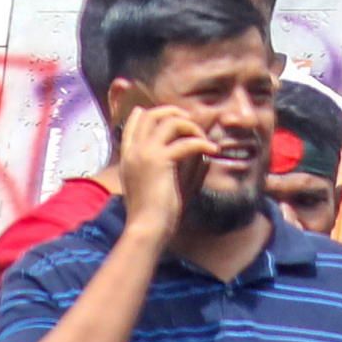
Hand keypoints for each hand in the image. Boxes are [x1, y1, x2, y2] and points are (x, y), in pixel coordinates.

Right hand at [115, 98, 212, 240]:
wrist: (147, 229)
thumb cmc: (156, 214)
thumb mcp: (165, 185)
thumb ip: (180, 167)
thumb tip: (202, 153)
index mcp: (128, 157)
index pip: (135, 123)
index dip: (153, 113)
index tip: (171, 113)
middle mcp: (133, 151)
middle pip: (151, 115)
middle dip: (173, 112)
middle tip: (191, 121)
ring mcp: (144, 153)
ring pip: (168, 122)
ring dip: (190, 126)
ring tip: (203, 139)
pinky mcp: (159, 160)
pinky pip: (186, 142)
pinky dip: (202, 143)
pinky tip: (213, 150)